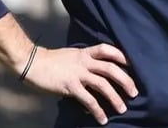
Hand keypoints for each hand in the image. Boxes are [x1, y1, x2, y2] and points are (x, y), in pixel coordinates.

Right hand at [22, 43, 138, 124]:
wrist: (32, 63)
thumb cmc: (50, 61)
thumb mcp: (71, 56)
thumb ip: (83, 61)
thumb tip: (94, 73)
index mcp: (84, 53)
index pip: (107, 50)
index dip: (121, 55)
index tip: (131, 64)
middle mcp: (84, 62)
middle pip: (111, 69)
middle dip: (125, 80)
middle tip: (135, 92)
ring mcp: (78, 74)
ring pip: (103, 85)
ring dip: (115, 98)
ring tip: (123, 108)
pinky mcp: (71, 86)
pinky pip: (89, 100)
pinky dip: (98, 110)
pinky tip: (102, 118)